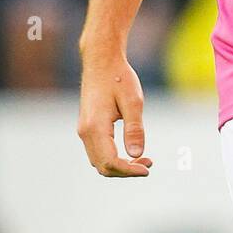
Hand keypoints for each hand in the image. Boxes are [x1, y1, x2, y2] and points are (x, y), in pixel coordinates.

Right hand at [78, 58, 152, 176]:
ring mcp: (84, 130)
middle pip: (103, 166)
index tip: (148, 168)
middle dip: (125, 171)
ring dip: (119, 165)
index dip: (129, 170)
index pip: (110, 161)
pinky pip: (98, 152)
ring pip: (99, 161)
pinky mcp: (87, 127)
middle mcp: (85, 132)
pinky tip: (129, 151)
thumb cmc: (119, 77)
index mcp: (95, 127)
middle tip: (148, 163)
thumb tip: (137, 155)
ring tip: (143, 159)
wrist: (101, 61)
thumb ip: (134, 129)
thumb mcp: (133, 101)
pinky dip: (113, 157)